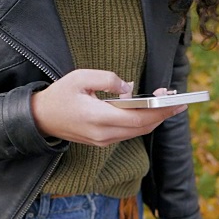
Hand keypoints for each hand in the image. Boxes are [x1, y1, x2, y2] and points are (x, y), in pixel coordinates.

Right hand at [31, 69, 186, 145]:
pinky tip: (148, 109)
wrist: (40, 119)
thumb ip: (108, 79)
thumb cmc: (59, 95)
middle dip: (162, 114)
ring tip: (166, 102)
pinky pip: (128, 133)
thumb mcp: (80, 77)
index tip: (176, 102)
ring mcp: (102, 141)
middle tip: (178, 100)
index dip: (160, 111)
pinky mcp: (102, 141)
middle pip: (142, 127)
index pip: (138, 118)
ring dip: (153, 118)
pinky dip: (141, 122)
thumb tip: (129, 87)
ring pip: (137, 132)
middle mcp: (103, 134)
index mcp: (98, 117)